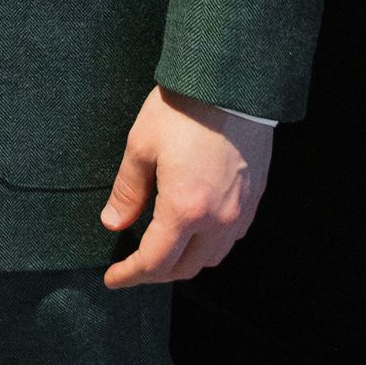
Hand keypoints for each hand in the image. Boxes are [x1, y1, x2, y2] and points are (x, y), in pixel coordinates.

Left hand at [100, 84, 272, 287]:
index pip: (155, 261)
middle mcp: (217, 220)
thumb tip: (114, 221)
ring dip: (182, 262)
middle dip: (155, 273)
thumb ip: (128, 191)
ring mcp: (239, 214)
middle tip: (131, 267)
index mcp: (185, 209)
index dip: (130, 274)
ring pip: (209, 258)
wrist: (231, 87)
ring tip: (159, 251)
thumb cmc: (183, 110)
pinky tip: (190, 230)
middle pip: (185, 268)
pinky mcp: (252, 202)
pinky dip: (205, 246)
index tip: (112, 278)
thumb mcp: (141, 146)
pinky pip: (227, 240)